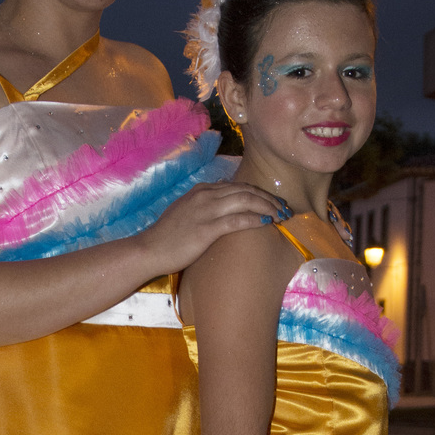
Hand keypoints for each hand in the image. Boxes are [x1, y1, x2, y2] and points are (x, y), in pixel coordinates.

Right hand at [137, 182, 284, 273]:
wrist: (149, 249)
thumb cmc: (167, 235)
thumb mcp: (186, 210)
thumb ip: (205, 202)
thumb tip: (224, 196)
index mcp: (202, 190)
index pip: (239, 185)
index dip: (260, 193)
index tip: (274, 202)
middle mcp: (206, 195)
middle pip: (247, 190)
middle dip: (270, 198)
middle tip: (285, 209)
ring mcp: (206, 210)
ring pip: (246, 201)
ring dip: (268, 207)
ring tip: (282, 216)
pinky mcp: (207, 228)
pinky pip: (238, 220)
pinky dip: (256, 219)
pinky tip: (268, 223)